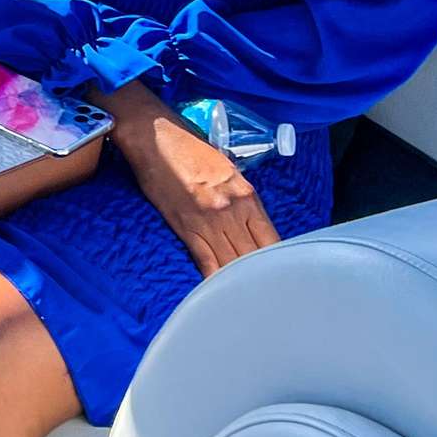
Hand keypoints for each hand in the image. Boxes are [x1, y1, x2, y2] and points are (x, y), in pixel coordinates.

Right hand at [107, 82, 279, 276]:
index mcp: (246, 196)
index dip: (278, 262)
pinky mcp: (185, 227)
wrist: (155, 137)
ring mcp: (209, 221)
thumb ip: (240, 197)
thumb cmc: (189, 147)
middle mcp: (232, 211)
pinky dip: (214, 277)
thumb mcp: (227, 169)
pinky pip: (205, 260)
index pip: (271, 239)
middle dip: (262, 276)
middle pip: (253, 255)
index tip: (281, 276)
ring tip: (249, 299)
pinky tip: (220, 292)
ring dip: (239, 281)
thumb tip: (247, 221)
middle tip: (270, 295)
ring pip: (232, 261)